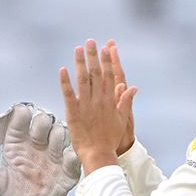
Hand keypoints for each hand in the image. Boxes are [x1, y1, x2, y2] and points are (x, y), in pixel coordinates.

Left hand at [0, 103, 77, 195]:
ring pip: (61, 133)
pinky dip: (71, 156)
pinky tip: (66, 158)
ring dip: (58, 135)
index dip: (22, 114)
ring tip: (52, 146)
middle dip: (42, 121)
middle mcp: (37, 144)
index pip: (20, 119)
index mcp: (18, 142)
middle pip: (44, 120)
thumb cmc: (11, 192)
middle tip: (38, 132)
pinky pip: (74, 158)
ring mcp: (53, 155)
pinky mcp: (67, 170)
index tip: (22, 114)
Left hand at [59, 39, 137, 170]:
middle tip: (90, 41)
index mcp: (110, 100)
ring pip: (82, 79)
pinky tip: (63, 69)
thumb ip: (125, 101)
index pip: (109, 75)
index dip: (108, 60)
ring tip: (78, 49)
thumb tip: (132, 87)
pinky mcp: (73, 112)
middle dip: (93, 55)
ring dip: (80, 63)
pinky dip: (65, 81)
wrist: (99, 154)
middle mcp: (98, 99)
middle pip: (96, 73)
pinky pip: (68, 94)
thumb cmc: (111, 139)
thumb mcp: (122, 119)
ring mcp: (85, 105)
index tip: (107, 47)